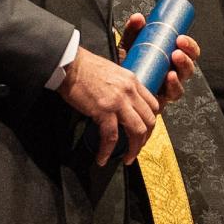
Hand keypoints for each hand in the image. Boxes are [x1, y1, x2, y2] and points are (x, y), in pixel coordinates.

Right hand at [57, 47, 158, 165]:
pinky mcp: (104, 110)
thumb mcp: (113, 72)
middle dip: (146, 138)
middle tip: (137, 147)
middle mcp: (130, 91)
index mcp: (133, 81)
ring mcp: (118, 101)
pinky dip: (108, 150)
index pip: (153, 104)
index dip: (151, 121)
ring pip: (137, 131)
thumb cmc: (86, 66)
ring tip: (128, 158)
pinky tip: (102, 158)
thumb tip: (122, 101)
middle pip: (149, 120)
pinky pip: (111, 137)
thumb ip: (122, 85)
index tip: (145, 131)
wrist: (70, 64)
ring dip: (134, 148)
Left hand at [119, 13, 199, 109]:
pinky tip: (169, 78)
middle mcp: (171, 75)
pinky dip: (173, 87)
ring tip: (173, 64)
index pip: (188, 53)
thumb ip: (132, 31)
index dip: (190, 46)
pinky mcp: (160, 101)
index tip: (180, 38)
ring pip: (182, 82)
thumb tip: (138, 17)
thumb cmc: (124, 65)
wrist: (109, 86)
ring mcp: (165, 90)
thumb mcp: (129, 45)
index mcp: (169, 60)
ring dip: (180, 73)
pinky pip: (171, 96)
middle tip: (177, 51)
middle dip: (187, 59)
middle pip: (188, 69)